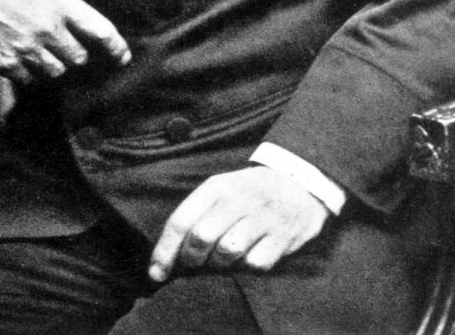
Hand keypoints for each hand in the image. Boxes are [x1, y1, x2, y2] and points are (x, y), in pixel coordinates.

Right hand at [0, 0, 130, 84]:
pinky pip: (28, 79)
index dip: (116, 47)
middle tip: (64, 43)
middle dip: (75, 52)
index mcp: (58, 2)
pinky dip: (29, 72)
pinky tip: (20, 56)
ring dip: (53, 63)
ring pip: (55, 71)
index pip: (99, 30)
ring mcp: (25, 49)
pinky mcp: (4, 63)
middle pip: (78, 57)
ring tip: (41, 49)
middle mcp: (46, 29)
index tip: (122, 57)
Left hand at [148, 166, 328, 280]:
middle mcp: (237, 199)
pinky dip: (247, 268)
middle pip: (201, 237)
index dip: (164, 251)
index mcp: (216, 186)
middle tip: (193, 266)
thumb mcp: (221, 189)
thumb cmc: (249, 192)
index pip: (181, 220)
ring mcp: (262, 217)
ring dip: (219, 265)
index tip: (155, 274)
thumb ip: (198, 215)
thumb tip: (170, 255)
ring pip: (227, 251)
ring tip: (220, 261)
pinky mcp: (283, 236)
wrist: (298, 181)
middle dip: (191, 260)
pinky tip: (248, 259)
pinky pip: (256, 264)